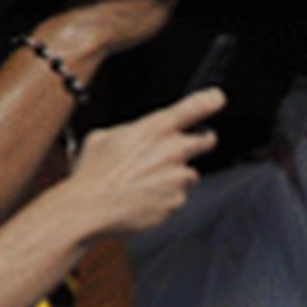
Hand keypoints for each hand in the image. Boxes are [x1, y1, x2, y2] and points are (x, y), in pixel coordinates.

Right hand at [62, 88, 223, 238]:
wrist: (89, 208)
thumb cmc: (92, 172)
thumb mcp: (103, 137)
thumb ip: (131, 131)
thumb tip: (141, 132)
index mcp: (154, 128)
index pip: (193, 108)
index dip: (209, 100)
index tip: (217, 97)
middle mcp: (173, 150)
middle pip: (207, 139)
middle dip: (201, 140)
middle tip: (187, 144)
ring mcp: (178, 177)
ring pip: (188, 173)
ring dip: (173, 176)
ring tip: (142, 182)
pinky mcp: (178, 201)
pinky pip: (177, 196)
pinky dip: (164, 197)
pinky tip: (141, 199)